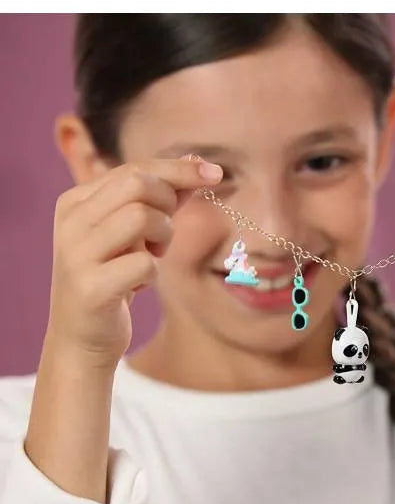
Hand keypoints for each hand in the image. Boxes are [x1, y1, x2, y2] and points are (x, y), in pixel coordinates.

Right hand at [46, 157, 222, 363]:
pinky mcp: (90, 288)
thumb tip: (198, 165)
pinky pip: (144, 264)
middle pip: (137, 185)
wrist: (82, 339)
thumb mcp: (134, 234)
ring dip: (162, 238)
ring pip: (141, 217)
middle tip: (163, 235)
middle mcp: (70, 222)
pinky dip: (152, 274)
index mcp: (76, 202)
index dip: (178, 169)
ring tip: (150, 257)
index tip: (215, 173)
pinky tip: (136, 286)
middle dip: (167, 205)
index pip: (133, 169)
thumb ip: (162, 200)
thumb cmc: (114, 279)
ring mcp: (76, 255)